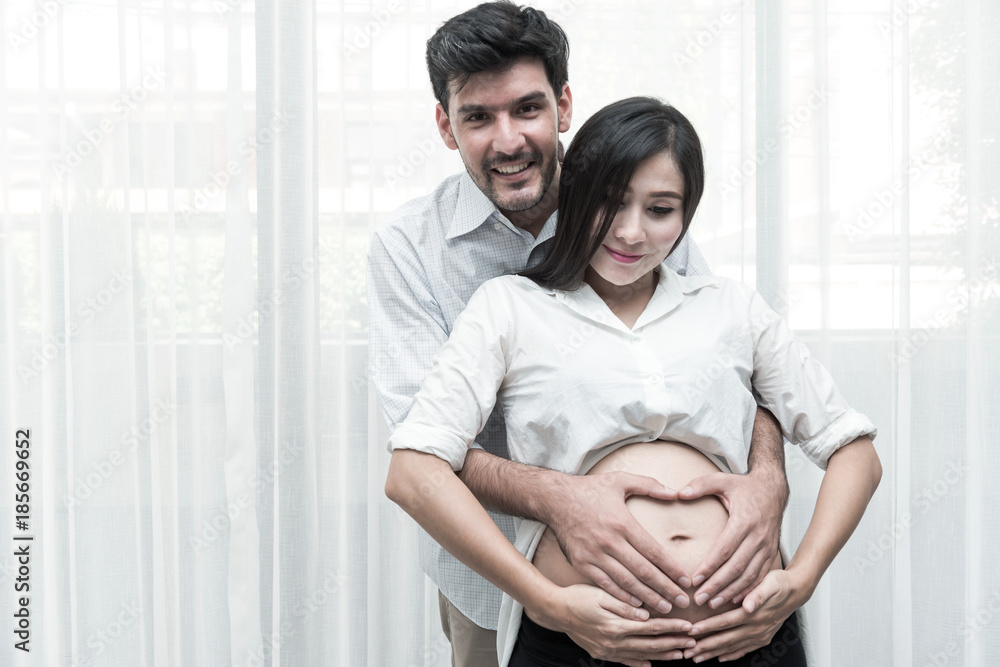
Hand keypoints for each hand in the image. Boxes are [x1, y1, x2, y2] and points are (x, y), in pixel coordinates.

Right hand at [530, 584, 696, 666]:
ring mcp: (608, 651)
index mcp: (616, 625)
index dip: (671, 628)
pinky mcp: (602, 653)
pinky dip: (640, 664)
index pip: (651, 628)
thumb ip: (624, 606)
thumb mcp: (601, 595)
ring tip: (680, 654)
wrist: (555, 611)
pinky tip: (651, 664)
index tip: (688, 626)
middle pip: (650, 645)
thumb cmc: (577, 597)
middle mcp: (614, 642)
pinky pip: (626, 662)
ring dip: (662, 656)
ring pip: (641, 656)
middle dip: (673, 644)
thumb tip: (646, 614)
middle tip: (692, 643)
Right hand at [545, 471, 692, 612]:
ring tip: (665, 608)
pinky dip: (621, 596)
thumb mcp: (620, 480)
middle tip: (683, 602)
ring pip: (626, 582)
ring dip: (647, 597)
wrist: (554, 499)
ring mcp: (594, 555)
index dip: (671, 568)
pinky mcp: (582, 563)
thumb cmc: (590, 488)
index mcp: (622, 523)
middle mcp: (609, 542)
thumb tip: (675, 492)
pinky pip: (605, 584)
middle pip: (643, 571)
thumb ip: (649, 485)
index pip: (653, 551)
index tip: (686, 580)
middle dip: (665, 589)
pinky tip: (636, 605)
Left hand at [679, 468, 784, 607]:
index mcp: (745, 521)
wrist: (773, 489)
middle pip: (736, 567)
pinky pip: (761, 576)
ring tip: (713, 603)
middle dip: (718, 585)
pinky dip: (749, 591)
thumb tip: (678, 493)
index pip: (725, 548)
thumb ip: (700, 485)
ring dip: (731, 592)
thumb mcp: (722, 480)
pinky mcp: (771, 553)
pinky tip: (735, 601)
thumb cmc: (745, 486)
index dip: (710, 566)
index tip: (695, 579)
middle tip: (699, 598)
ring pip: (749, 576)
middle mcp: (758, 537)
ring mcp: (767, 547)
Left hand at [684, 569, 804, 661]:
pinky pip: (744, 650)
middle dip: (705, 646)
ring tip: (696, 658)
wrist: (796, 591)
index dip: (708, 627)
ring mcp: (760, 636)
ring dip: (713, 653)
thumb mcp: (771, 583)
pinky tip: (720, 659)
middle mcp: (756, 628)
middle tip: (688, 652)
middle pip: (726, 639)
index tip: (691, 630)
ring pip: (732, 647)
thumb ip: (758, 594)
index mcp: (754, 614)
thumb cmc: (779, 583)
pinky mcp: (763, 638)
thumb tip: (747, 605)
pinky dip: (731, 655)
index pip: (726, 622)